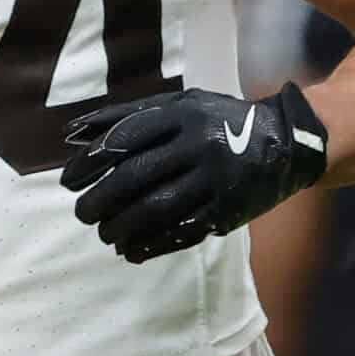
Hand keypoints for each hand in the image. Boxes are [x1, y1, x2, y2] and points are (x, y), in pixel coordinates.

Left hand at [61, 83, 328, 262]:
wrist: (286, 142)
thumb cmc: (217, 120)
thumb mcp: (177, 104)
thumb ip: (125, 116)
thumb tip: (70, 133)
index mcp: (181, 115)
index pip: (124, 139)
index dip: (90, 162)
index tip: (68, 181)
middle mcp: (197, 145)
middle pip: (135, 177)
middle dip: (100, 200)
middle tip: (82, 214)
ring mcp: (214, 180)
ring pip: (156, 209)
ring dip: (121, 227)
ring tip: (104, 233)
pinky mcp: (227, 210)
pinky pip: (182, 232)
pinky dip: (151, 245)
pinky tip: (130, 251)